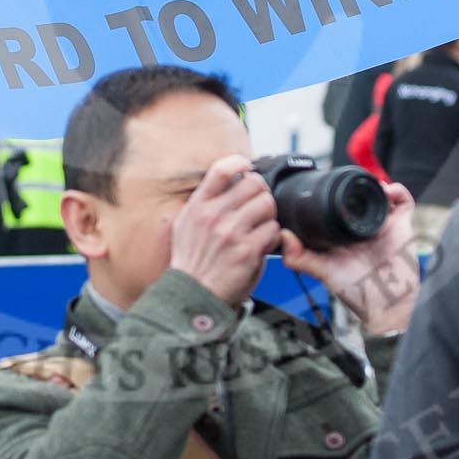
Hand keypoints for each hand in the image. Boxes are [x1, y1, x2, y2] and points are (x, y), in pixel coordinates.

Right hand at [168, 155, 280, 306]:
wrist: (192, 295)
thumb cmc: (191, 261)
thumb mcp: (184, 224)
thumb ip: (202, 202)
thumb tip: (224, 180)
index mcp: (199, 205)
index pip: (222, 169)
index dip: (240, 163)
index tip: (248, 167)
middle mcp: (214, 216)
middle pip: (254, 184)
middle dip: (261, 192)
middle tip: (259, 204)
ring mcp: (232, 233)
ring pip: (268, 205)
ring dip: (269, 214)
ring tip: (261, 225)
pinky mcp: (248, 251)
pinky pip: (273, 231)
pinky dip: (273, 236)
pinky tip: (263, 243)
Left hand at [281, 181, 419, 334]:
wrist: (385, 303)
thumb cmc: (354, 290)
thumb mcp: (322, 270)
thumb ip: (300, 257)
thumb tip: (283, 235)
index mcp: (344, 232)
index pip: (339, 205)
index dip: (335, 191)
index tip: (329, 182)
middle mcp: (363, 226)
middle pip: (361, 196)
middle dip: (357, 184)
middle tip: (350, 180)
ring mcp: (383, 225)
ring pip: (381, 194)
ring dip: (375, 184)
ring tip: (369, 184)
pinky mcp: (402, 226)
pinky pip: (403, 202)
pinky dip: (397, 191)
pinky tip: (387, 191)